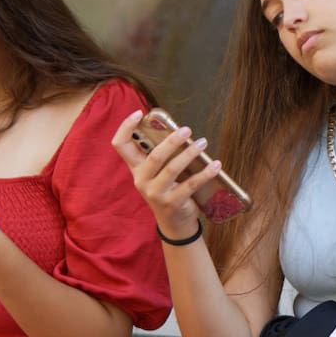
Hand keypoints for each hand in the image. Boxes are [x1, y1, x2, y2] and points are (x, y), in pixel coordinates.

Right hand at [110, 109, 219, 237]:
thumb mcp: (155, 174)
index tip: (139, 113)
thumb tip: (178, 128)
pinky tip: (215, 165)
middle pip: (153, 156)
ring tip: (203, 142)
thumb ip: (159, 155)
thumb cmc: (166, 190)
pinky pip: (190, 184)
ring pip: (172, 169)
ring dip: (190, 154)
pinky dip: (205, 173)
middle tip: (187, 130)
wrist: (173, 223)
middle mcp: (141, 180)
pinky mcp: (172, 203)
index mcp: (135, 168)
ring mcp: (155, 193)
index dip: (125, 127)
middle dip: (171, 141)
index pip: (120, 145)